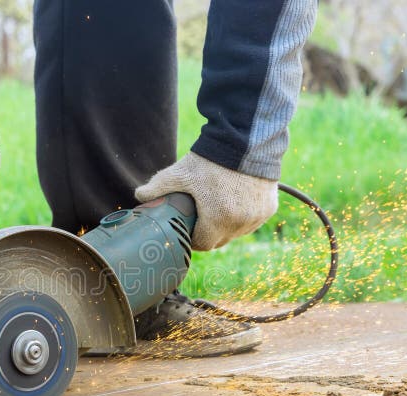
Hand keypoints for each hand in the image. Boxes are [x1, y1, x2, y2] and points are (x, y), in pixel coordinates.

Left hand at [135, 152, 277, 250]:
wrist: (246, 140)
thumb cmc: (211, 160)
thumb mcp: (181, 173)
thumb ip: (158, 186)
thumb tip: (137, 195)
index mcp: (218, 219)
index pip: (203, 244)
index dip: (192, 239)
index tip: (188, 229)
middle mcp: (241, 222)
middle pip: (220, 241)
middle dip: (209, 234)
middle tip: (200, 220)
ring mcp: (257, 216)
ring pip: (237, 233)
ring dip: (227, 227)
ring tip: (218, 211)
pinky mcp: (269, 208)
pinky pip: (253, 221)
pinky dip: (244, 217)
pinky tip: (235, 204)